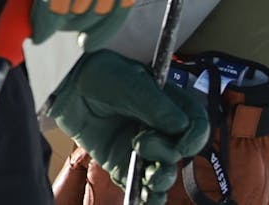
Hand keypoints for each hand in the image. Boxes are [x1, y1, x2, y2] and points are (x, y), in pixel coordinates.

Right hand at [5, 0, 136, 43]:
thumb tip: (84, 5)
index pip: (122, 4)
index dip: (106, 29)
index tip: (89, 42)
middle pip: (95, 13)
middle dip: (76, 26)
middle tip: (61, 26)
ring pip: (72, 15)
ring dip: (58, 26)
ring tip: (46, 23)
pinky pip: (51, 10)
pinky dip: (43, 25)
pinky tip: (38, 32)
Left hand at [48, 50, 209, 198]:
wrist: (71, 86)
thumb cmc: (105, 75)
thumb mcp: (133, 85)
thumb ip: (156, 107)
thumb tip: (180, 127)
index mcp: (173, 106)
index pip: (197, 126)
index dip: (194, 139)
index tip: (180, 144)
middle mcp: (161, 129)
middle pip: (180, 154)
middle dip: (166, 157)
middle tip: (140, 143)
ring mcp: (142, 148)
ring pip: (163, 175)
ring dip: (159, 183)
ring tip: (147, 180)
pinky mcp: (121, 163)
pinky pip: (137, 185)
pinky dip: (143, 197)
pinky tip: (141, 200)